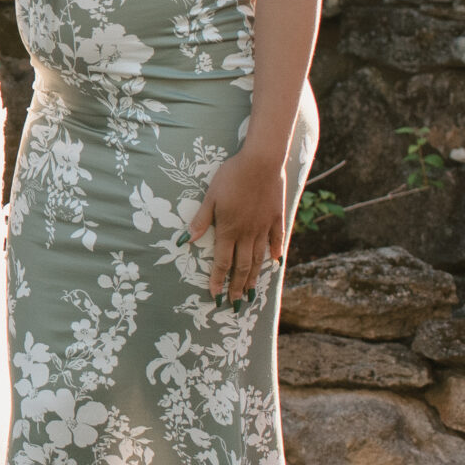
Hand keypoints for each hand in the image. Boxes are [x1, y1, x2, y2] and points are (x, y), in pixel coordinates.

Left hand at [188, 147, 291, 300]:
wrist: (261, 162)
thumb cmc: (231, 176)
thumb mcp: (211, 196)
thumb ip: (201, 220)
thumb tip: (186, 240)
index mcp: (229, 229)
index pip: (222, 262)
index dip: (218, 280)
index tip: (215, 295)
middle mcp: (248, 233)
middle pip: (242, 266)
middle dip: (237, 287)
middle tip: (234, 303)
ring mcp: (264, 227)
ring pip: (259, 258)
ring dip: (254, 276)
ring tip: (251, 292)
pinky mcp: (277, 218)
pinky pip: (277, 240)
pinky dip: (276, 253)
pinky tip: (276, 263)